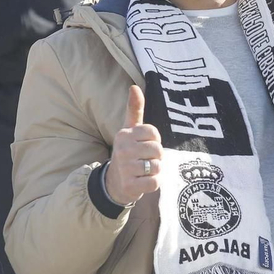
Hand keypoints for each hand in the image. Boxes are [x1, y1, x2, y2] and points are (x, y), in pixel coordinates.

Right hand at [104, 85, 162, 205]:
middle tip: (144, 160)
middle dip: (156, 157)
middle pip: (158, 150)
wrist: (114, 182)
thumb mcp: (129, 130)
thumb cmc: (128, 152)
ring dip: (154, 170)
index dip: (154, 141)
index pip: (154, 133)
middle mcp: (123, 149)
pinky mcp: (130, 186)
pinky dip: (153, 183)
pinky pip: (155, 182)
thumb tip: (134, 87)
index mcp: (124, 134)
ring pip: (157, 166)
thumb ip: (134, 109)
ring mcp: (125, 168)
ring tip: (143, 171)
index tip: (144, 145)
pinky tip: (142, 181)